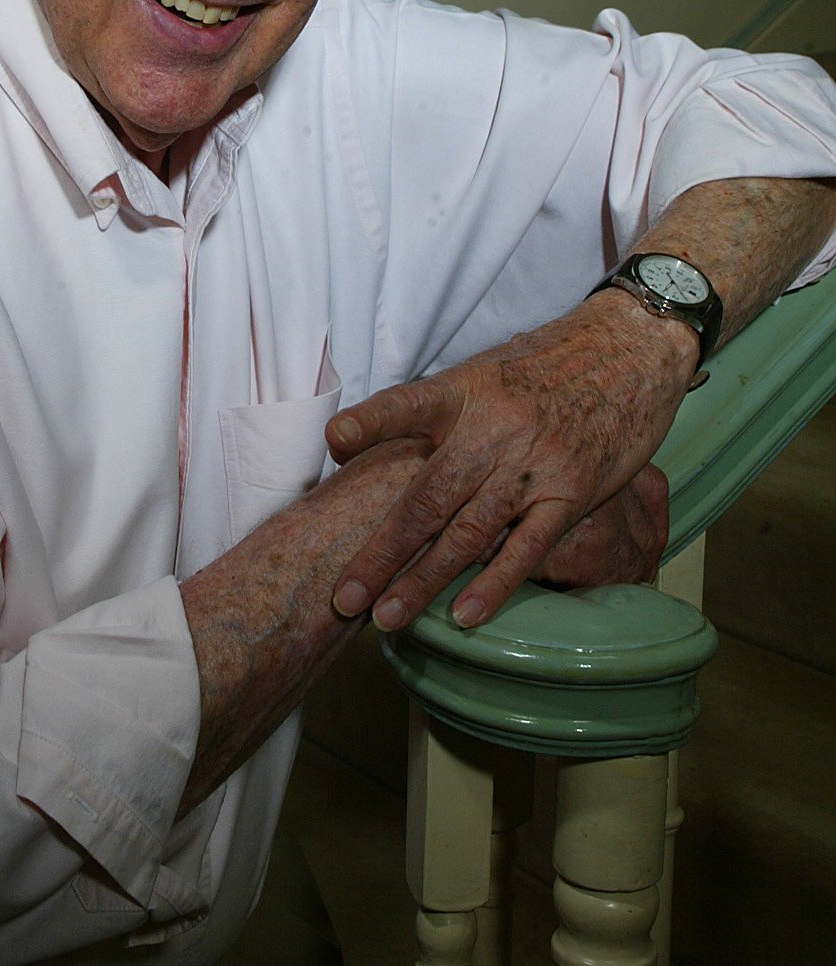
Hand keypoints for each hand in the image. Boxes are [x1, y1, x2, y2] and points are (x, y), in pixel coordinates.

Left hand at [324, 294, 694, 630]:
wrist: (631, 348)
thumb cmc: (550, 363)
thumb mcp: (487, 368)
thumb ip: (443, 408)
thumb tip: (389, 439)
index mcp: (465, 391)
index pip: (407, 405)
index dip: (369, 424)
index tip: (333, 444)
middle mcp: (493, 428)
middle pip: (427, 498)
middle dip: (381, 553)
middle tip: (344, 596)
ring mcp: (533, 464)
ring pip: (468, 533)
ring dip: (424, 581)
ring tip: (387, 617)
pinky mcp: (573, 491)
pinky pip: (527, 548)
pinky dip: (494, 586)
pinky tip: (464, 616)